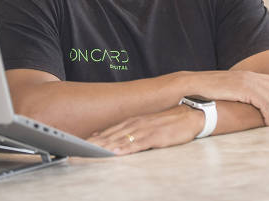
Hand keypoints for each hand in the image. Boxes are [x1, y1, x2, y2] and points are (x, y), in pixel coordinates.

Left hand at [88, 105, 203, 154]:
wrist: (191, 115)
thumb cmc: (168, 122)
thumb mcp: (145, 124)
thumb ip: (128, 130)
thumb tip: (108, 136)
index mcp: (132, 121)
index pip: (108, 131)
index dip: (93, 139)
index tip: (77, 146)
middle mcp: (135, 124)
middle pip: (110, 136)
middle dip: (93, 144)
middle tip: (77, 151)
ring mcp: (145, 130)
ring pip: (120, 140)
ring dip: (105, 146)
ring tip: (90, 152)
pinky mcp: (156, 137)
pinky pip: (138, 144)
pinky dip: (125, 148)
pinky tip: (116, 152)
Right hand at [185, 70, 268, 126]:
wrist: (195, 85)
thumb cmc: (208, 90)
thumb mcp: (228, 88)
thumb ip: (241, 91)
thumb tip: (248, 102)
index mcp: (248, 74)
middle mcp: (251, 76)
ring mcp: (248, 82)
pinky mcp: (244, 90)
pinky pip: (264, 103)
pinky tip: (268, 123)